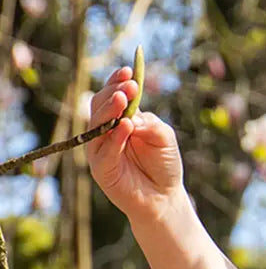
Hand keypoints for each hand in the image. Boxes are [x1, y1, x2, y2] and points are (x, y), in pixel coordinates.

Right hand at [85, 65, 184, 222]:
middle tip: (128, 86)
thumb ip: (150, 123)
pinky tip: (126, 126)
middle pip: (100, 106)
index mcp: (120, 119)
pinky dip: (115, 138)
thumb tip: (132, 117)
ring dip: (110, 111)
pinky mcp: (101, 168)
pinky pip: (105, 150)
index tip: (129, 71)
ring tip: (123, 100)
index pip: (111, 95)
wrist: (165, 197)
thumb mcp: (164, 137)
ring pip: (97, 125)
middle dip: (113, 93)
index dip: (117, 82)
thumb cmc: (164, 164)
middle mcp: (105, 132)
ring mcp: (101, 149)